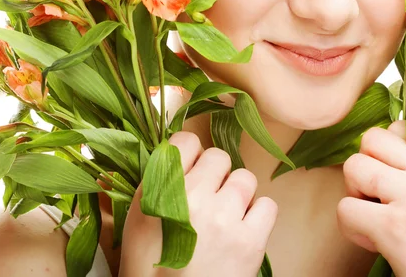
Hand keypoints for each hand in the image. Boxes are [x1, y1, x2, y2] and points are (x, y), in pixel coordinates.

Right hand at [119, 131, 277, 276]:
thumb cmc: (151, 269)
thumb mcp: (138, 220)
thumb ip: (158, 180)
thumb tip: (181, 151)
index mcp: (160, 190)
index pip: (186, 141)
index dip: (191, 155)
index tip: (192, 169)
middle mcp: (193, 198)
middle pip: (219, 157)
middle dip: (215, 175)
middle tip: (208, 200)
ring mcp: (224, 218)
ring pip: (245, 179)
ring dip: (237, 195)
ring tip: (225, 218)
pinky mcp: (250, 241)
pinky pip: (267, 205)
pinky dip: (258, 216)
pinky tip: (242, 231)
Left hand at [336, 121, 405, 276]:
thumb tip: (393, 142)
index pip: (399, 129)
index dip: (389, 156)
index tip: (401, 184)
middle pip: (372, 138)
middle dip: (367, 164)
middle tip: (380, 195)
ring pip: (353, 166)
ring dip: (356, 193)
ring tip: (377, 215)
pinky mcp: (393, 227)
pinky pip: (345, 208)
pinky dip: (351, 226)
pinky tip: (375, 241)